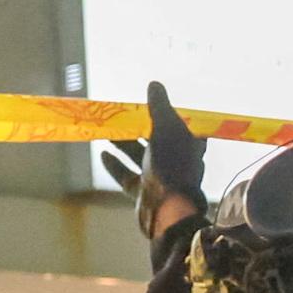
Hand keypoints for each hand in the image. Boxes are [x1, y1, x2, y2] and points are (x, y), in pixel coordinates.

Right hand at [102, 81, 207, 237]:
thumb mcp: (166, 128)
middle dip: (137, 129)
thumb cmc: (171, 164)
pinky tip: (103, 153)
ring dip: (124, 145)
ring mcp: (160, 178)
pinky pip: (127, 175)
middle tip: (120, 118)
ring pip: (139, 157)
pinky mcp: (144, 192)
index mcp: (189, 145)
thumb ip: (160, 106)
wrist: (167, 208)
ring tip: (107, 133)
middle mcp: (176, 161)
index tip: (149, 106)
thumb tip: (154, 85)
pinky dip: (116, 164)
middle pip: (155, 140)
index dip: (166, 114)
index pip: (179, 125)